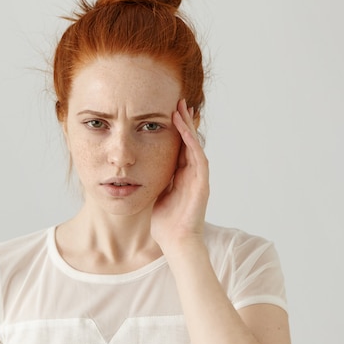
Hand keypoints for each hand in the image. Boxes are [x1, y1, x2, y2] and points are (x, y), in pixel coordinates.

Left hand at [151, 99, 209, 249]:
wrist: (176, 242)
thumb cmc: (165, 223)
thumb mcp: (157, 194)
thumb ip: (155, 180)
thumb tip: (140, 168)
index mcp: (182, 176)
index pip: (179, 147)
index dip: (175, 130)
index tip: (168, 113)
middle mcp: (192, 174)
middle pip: (189, 142)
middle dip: (184, 122)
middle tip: (177, 102)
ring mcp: (199, 178)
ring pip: (195, 145)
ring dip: (188, 126)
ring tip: (181, 108)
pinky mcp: (202, 184)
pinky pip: (198, 157)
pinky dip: (191, 142)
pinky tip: (184, 128)